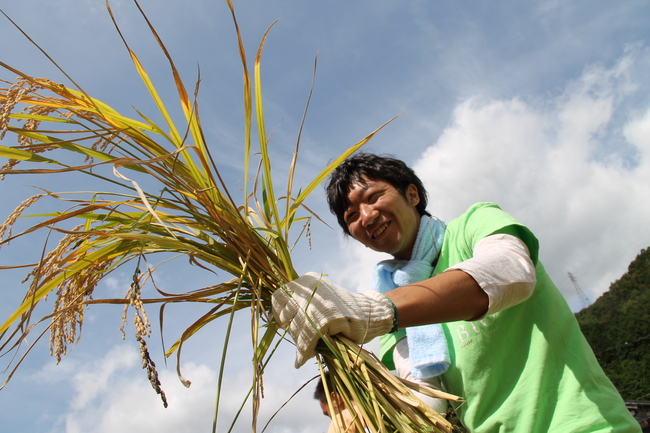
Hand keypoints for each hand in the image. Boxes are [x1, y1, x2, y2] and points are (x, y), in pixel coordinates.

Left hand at [272, 272, 394, 367]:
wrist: (367, 313)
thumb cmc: (340, 311)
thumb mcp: (318, 300)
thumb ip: (299, 305)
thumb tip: (278, 320)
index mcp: (307, 281)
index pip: (280, 296)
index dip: (279, 313)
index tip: (285, 324)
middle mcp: (311, 288)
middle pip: (288, 316)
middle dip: (293, 332)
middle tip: (303, 342)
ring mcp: (319, 303)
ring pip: (297, 328)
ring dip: (299, 344)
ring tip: (303, 354)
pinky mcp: (328, 318)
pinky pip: (308, 339)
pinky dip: (304, 352)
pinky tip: (302, 359)